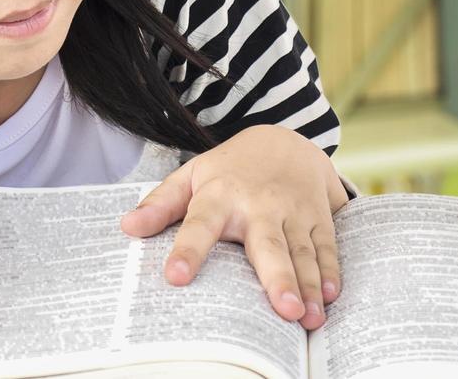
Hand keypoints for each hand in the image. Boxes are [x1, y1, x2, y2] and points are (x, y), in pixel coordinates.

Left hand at [119, 124, 348, 330]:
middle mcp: (259, 206)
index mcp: (220, 196)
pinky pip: (327, 247)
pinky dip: (331, 271)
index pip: (200, 224)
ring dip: (308, 285)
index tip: (175, 277)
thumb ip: (161, 203)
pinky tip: (330, 296)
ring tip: (307, 317)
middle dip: (276, 277)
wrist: (285, 140)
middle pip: (266, 244)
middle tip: (282, 309)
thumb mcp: (192, 176)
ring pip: (301, 252)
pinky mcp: (319, 217)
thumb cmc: (230, 169)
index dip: (188, 250)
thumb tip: (126, 227)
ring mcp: (293, 212)